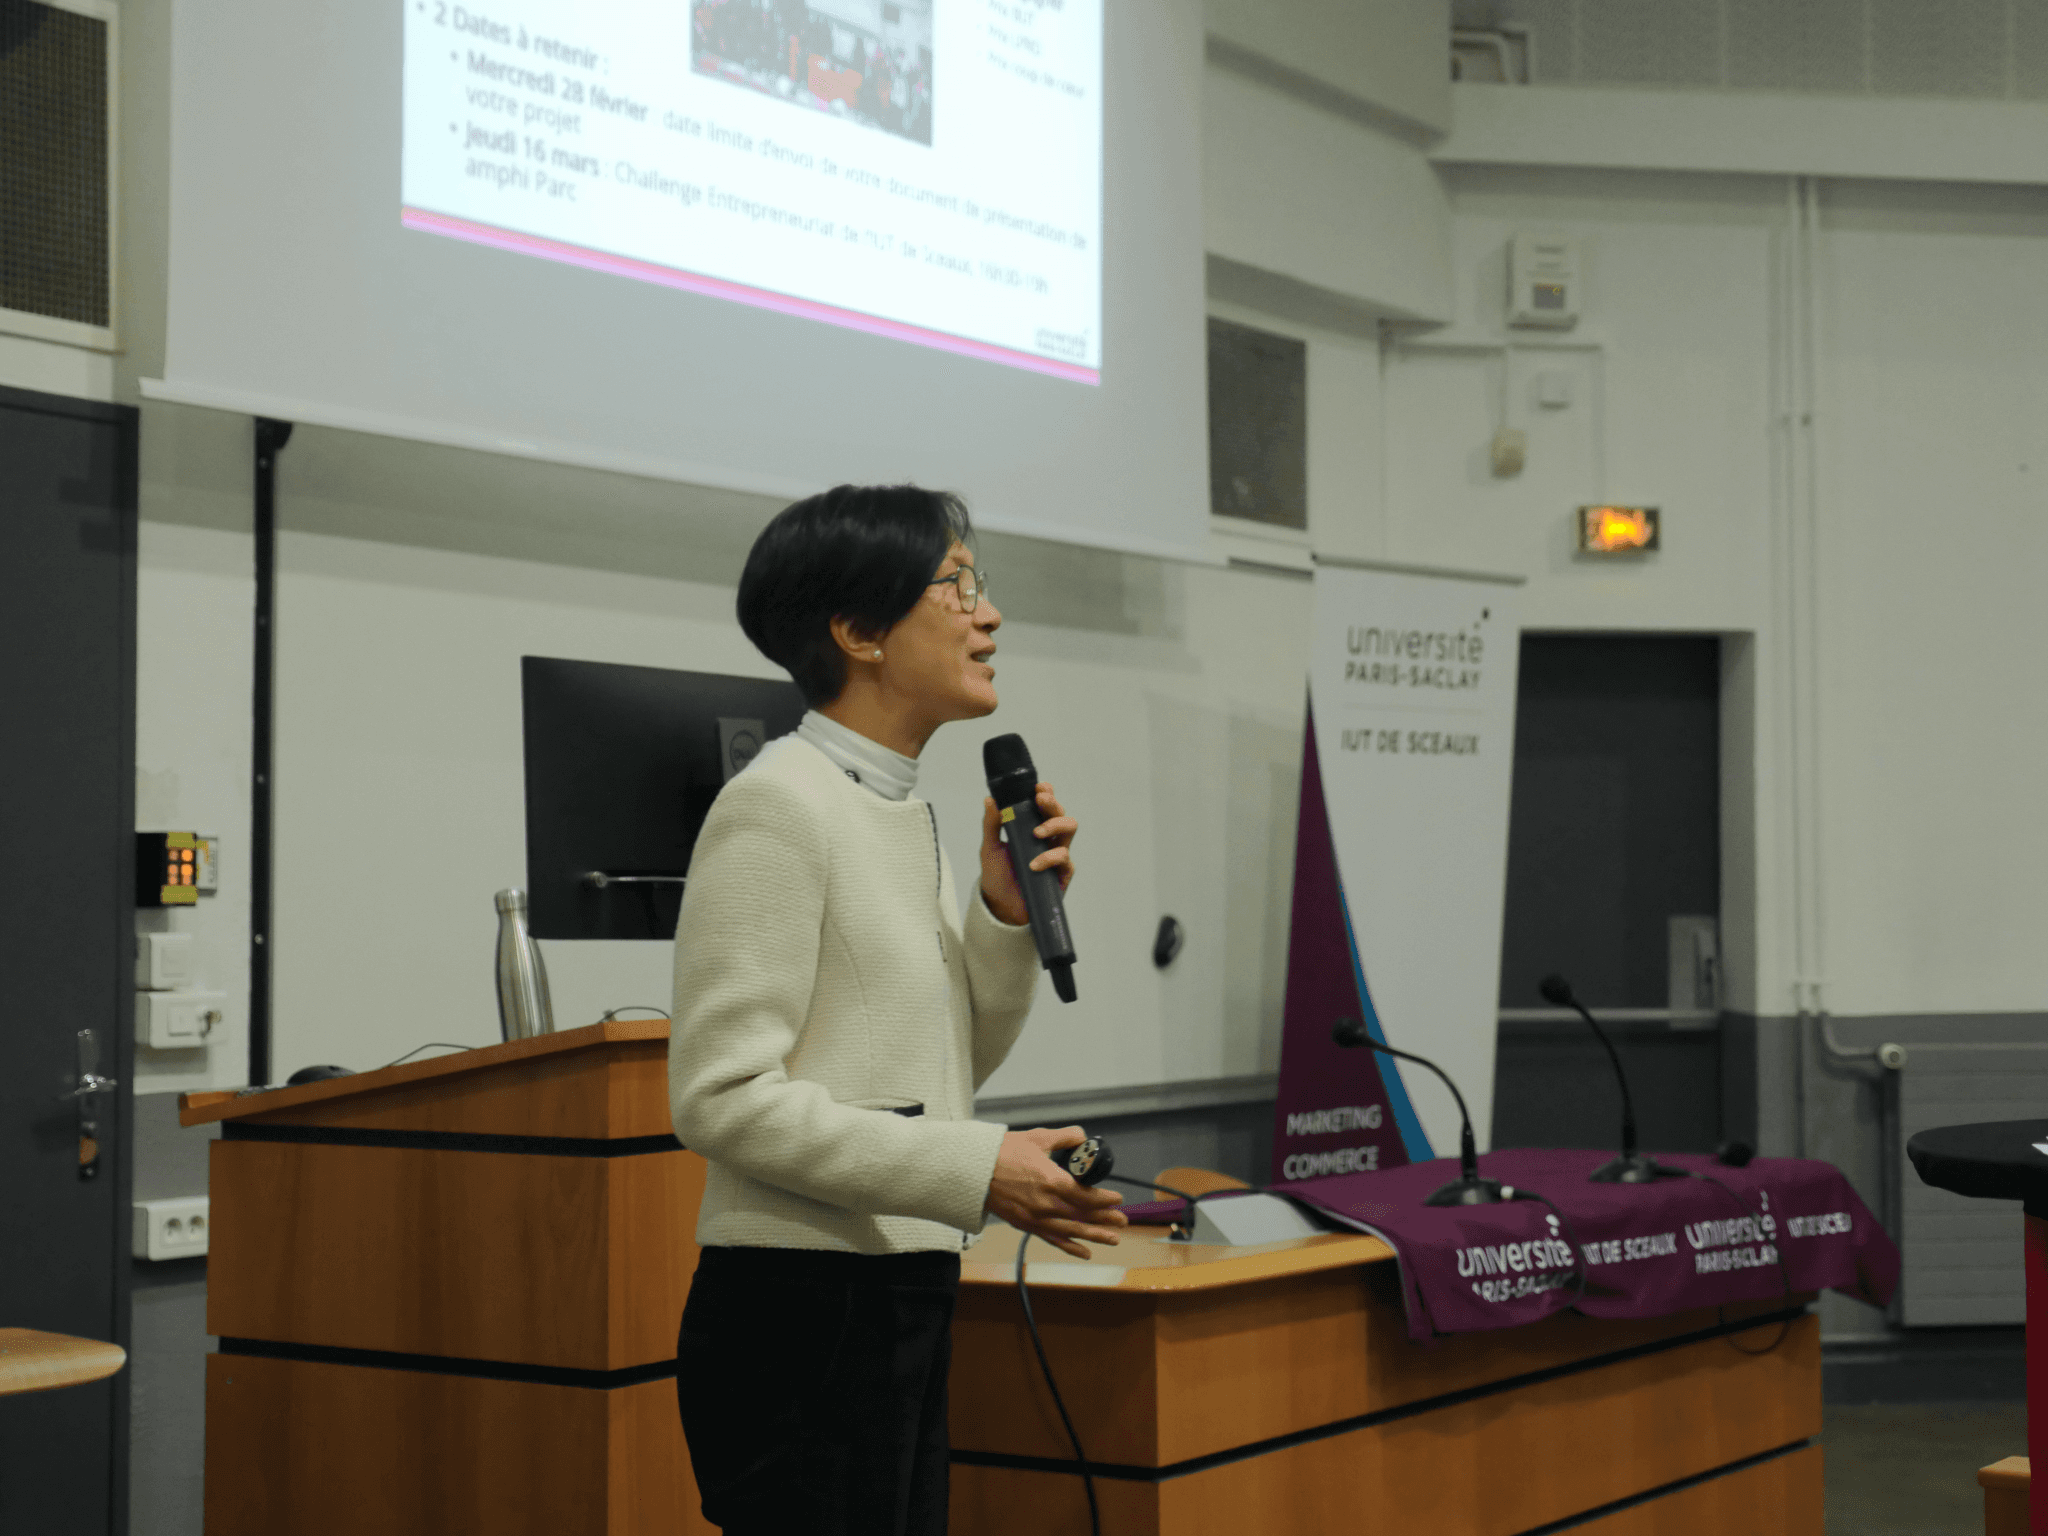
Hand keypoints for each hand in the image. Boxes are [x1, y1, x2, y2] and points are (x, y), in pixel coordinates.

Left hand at [979, 782, 1077, 926]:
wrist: (1001, 906)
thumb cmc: (998, 876)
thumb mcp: (989, 848)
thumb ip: (992, 824)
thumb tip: (990, 800)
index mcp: (1032, 827)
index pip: (1044, 805)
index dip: (1046, 793)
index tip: (1038, 788)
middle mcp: (1048, 838)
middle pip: (1060, 812)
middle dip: (1052, 803)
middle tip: (1039, 800)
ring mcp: (1057, 854)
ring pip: (1069, 829)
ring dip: (1055, 825)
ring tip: (1037, 833)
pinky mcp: (1062, 872)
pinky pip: (1064, 858)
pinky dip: (1049, 858)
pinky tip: (1034, 864)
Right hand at [985, 1125, 1124, 1259]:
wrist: (973, 1170)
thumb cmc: (1003, 1152)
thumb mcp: (1038, 1138)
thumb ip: (1064, 1137)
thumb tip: (1082, 1137)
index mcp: (1052, 1181)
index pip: (1087, 1196)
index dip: (1105, 1199)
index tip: (1117, 1198)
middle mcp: (1047, 1204)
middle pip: (1083, 1216)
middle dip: (1105, 1220)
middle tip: (1122, 1221)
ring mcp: (1036, 1217)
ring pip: (1072, 1231)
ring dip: (1094, 1236)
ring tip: (1113, 1240)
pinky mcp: (1025, 1224)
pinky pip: (1052, 1239)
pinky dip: (1070, 1247)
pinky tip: (1085, 1253)